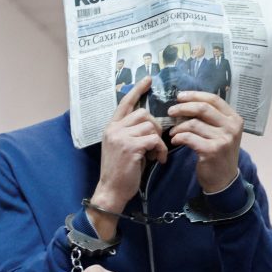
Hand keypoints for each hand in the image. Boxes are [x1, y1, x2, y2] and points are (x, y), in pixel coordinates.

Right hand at [90, 77, 167, 224]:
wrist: (111, 191)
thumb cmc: (120, 172)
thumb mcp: (122, 147)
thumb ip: (132, 133)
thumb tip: (152, 126)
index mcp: (111, 127)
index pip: (125, 103)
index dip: (137, 90)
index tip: (148, 80)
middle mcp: (114, 129)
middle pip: (143, 114)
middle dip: (155, 127)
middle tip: (156, 144)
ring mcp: (121, 137)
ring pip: (150, 126)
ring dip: (159, 140)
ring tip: (156, 154)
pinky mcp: (130, 147)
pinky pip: (154, 139)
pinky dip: (160, 149)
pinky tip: (158, 160)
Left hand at [167, 92, 242, 193]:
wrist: (224, 180)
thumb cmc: (219, 154)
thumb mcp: (222, 133)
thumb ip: (212, 118)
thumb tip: (188, 102)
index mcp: (234, 119)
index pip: (213, 99)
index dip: (195, 95)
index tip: (180, 96)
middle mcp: (231, 127)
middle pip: (203, 108)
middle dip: (183, 108)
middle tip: (171, 111)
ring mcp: (223, 139)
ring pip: (193, 124)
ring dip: (178, 127)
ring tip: (173, 132)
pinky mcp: (212, 151)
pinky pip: (189, 137)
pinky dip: (179, 137)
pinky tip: (175, 141)